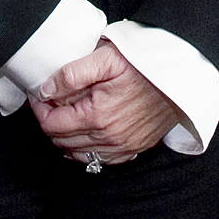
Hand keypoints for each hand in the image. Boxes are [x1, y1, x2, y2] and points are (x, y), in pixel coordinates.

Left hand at [31, 40, 181, 163]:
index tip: (39, 96)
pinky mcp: (134, 149)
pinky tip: (85, 134)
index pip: (52, 124)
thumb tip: (47, 89)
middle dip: (50, 121)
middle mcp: (108, 138)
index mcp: (97, 116)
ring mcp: (122, 147)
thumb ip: (72, 74)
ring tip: (66, 115)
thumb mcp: (105, 58)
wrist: (179, 76)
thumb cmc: (143, 64)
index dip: (40, 110)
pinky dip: (87, 151)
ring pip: (79, 154)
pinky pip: (101, 161)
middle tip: (51, 102)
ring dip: (66, 137)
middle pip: (62, 141)